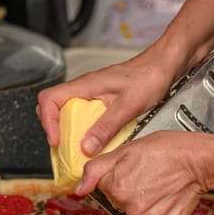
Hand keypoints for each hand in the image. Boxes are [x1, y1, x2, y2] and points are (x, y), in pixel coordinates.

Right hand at [36, 50, 179, 155]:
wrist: (165, 66)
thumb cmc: (149, 76)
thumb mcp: (128, 105)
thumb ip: (106, 127)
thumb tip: (86, 146)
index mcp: (86, 85)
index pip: (49, 99)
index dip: (47, 121)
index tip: (56, 139)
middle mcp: (85, 89)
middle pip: (53, 107)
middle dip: (54, 128)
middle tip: (63, 147)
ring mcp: (92, 95)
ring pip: (68, 113)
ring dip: (69, 131)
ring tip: (77, 148)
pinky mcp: (102, 101)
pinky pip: (84, 117)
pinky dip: (84, 130)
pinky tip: (95, 141)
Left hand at [75, 131, 213, 214]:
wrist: (200, 159)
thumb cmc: (167, 149)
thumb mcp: (126, 149)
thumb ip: (96, 169)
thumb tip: (78, 190)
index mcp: (116, 188)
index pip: (105, 185)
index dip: (118, 173)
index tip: (133, 166)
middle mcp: (130, 208)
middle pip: (120, 199)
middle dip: (129, 187)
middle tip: (148, 172)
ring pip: (137, 210)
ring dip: (144, 199)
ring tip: (159, 183)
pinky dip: (160, 210)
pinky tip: (167, 195)